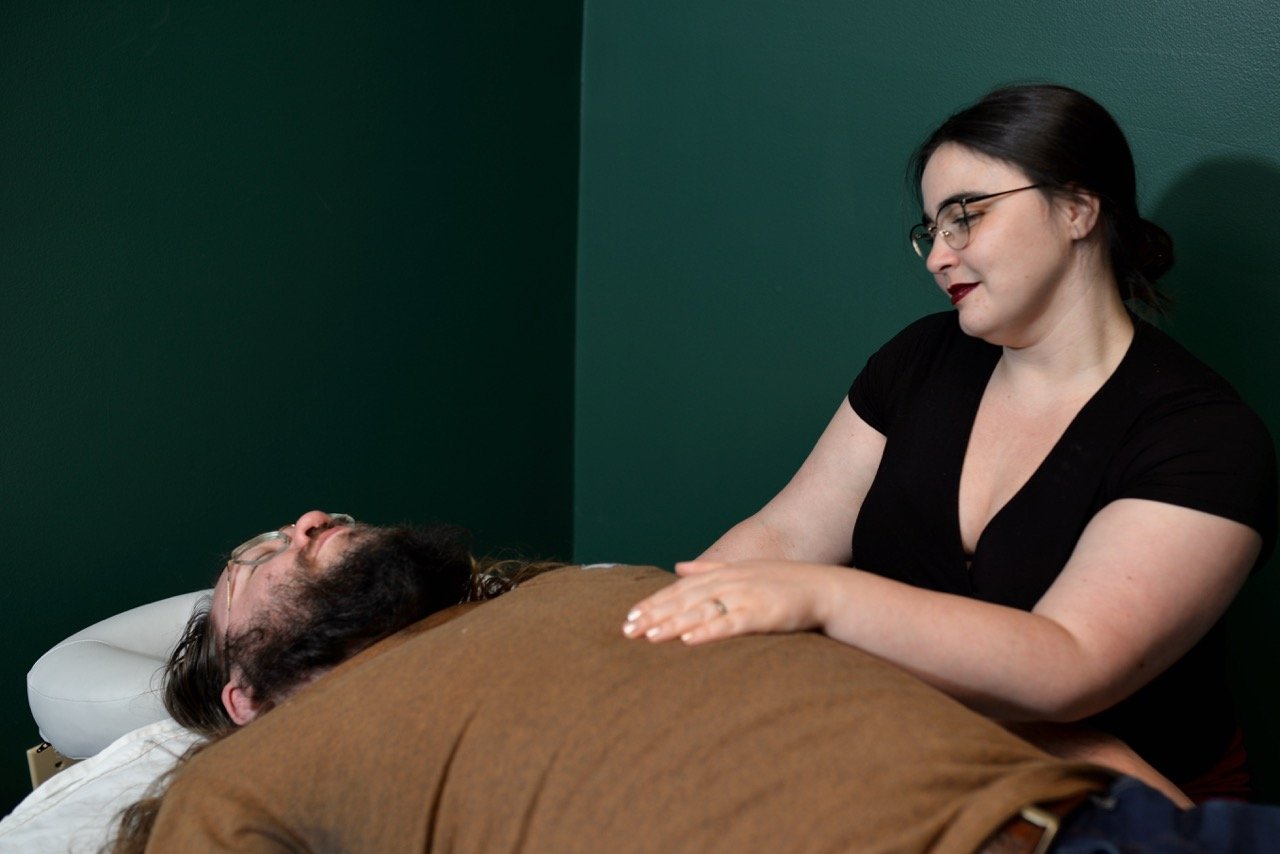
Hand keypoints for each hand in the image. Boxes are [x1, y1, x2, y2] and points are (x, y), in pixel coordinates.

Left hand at [621, 560, 836, 644]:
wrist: (822, 589)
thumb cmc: (782, 583)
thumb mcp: (741, 570)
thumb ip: (707, 569)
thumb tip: (678, 567)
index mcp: (721, 573)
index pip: (679, 589)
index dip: (653, 602)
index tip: (630, 616)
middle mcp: (728, 582)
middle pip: (684, 600)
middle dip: (654, 615)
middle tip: (628, 630)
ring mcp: (744, 597)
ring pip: (701, 611)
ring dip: (673, 623)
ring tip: (649, 635)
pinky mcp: (760, 614)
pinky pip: (729, 624)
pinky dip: (708, 631)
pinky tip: (688, 640)